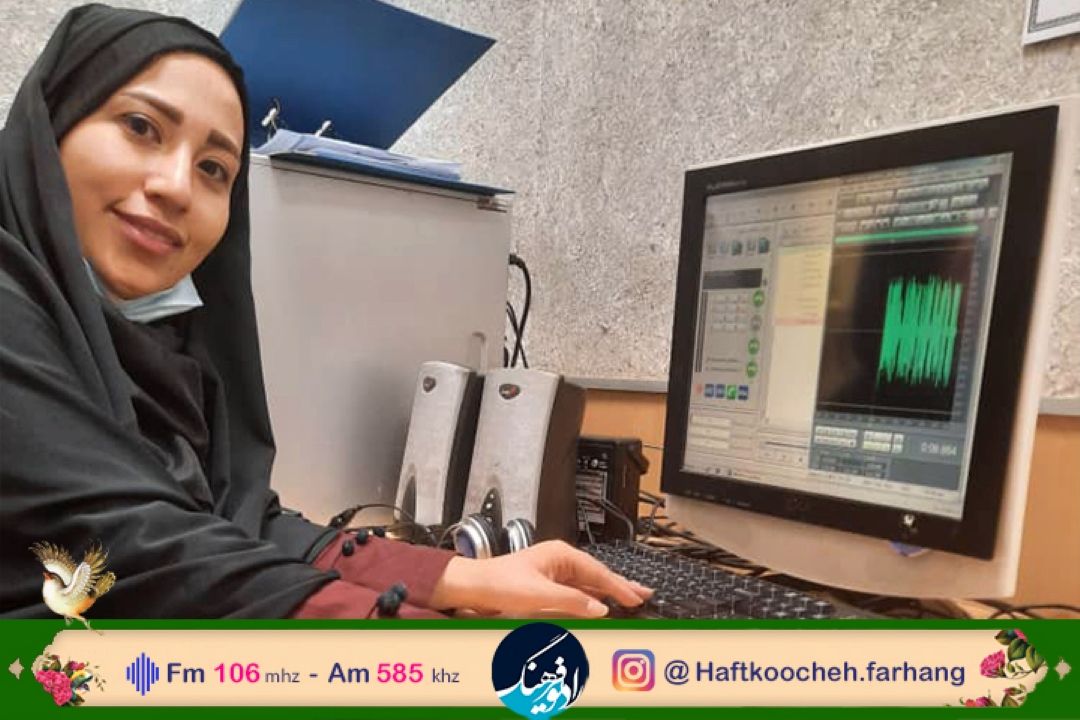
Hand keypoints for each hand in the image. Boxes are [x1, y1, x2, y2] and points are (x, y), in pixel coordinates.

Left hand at [428, 540, 651, 617]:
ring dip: (607, 593)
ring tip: (629, 597)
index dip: (619, 586)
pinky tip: (600, 605)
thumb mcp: (538, 594)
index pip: (598, 572)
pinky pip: (576, 592)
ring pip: (588, 584)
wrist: (473, 586)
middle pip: (597, 575)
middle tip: (644, 593)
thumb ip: (572, 602)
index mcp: (560, 554)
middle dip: (620, 585)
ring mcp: (553, 572)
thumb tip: (600, 609)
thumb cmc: (498, 582)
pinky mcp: (547, 585)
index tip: (637, 597)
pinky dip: (591, 599)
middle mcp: (559, 560)